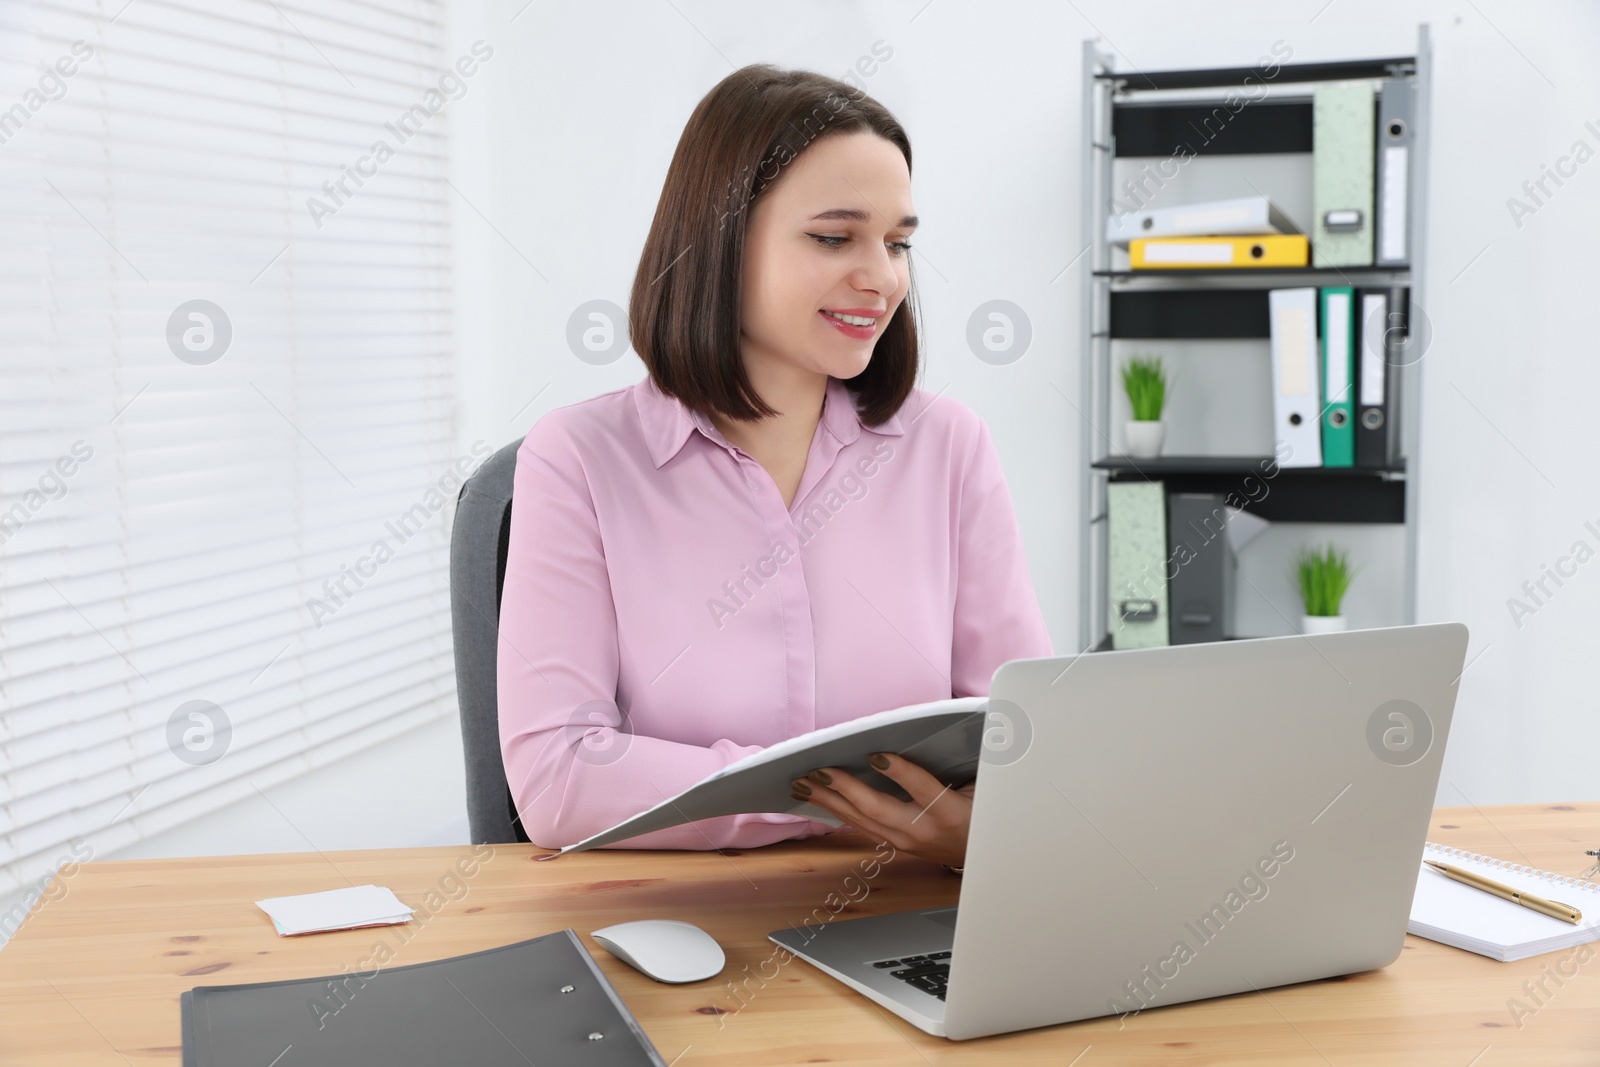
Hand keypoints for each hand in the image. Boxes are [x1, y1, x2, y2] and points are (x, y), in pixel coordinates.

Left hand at [790, 752, 973, 867]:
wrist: (984, 858)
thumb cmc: (982, 813)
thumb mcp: (982, 787)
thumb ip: (964, 763)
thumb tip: (949, 731)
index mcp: (949, 812)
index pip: (921, 788)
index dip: (899, 772)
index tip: (877, 755)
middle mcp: (923, 830)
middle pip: (878, 809)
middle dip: (845, 788)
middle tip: (817, 771)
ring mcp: (906, 841)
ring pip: (862, 820)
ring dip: (829, 801)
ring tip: (802, 785)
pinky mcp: (895, 845)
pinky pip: (861, 827)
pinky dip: (837, 811)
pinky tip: (817, 799)